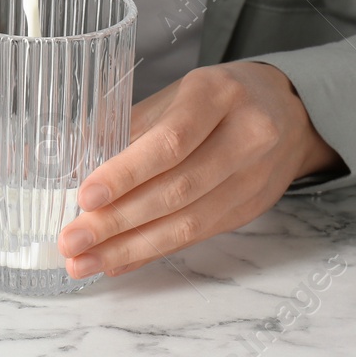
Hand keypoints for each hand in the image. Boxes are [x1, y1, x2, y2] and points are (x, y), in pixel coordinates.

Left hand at [58, 61, 341, 278]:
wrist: (287, 111)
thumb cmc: (215, 99)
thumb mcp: (176, 94)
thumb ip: (128, 126)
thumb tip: (68, 162)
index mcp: (218, 95)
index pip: (171, 142)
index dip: (127, 173)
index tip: (86, 197)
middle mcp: (246, 136)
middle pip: (178, 190)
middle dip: (118, 222)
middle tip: (71, 241)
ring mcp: (253, 178)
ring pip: (189, 224)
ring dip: (130, 248)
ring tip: (84, 262)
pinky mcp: (250, 209)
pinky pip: (196, 237)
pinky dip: (152, 252)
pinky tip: (117, 261)